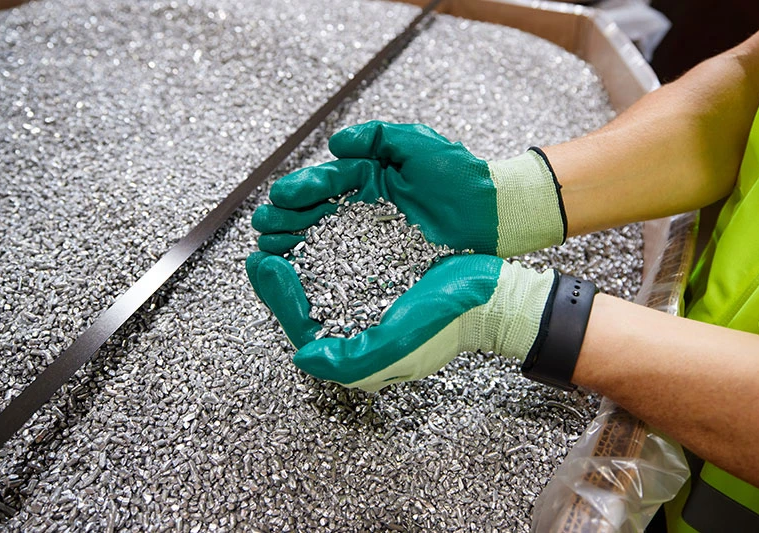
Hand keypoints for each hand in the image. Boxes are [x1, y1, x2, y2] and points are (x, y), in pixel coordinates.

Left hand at [245, 252, 557, 391]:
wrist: (490, 295)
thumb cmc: (447, 323)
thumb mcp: (394, 348)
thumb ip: (346, 362)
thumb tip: (302, 354)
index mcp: (356, 351)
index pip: (301, 325)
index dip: (277, 296)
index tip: (266, 263)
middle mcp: (358, 327)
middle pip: (305, 302)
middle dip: (279, 274)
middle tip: (262, 243)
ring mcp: (371, 302)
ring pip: (319, 278)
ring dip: (297, 252)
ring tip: (282, 228)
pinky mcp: (384, 278)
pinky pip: (343, 262)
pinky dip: (324, 244)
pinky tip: (315, 224)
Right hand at [252, 121, 566, 257]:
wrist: (494, 213)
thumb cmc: (460, 176)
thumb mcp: (419, 144)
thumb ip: (377, 137)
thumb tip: (335, 143)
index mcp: (368, 176)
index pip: (326, 181)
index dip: (302, 189)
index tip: (280, 196)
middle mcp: (364, 206)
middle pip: (316, 211)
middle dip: (287, 218)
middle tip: (265, 225)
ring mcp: (371, 236)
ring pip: (324, 238)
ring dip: (294, 243)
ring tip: (271, 247)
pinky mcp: (383, 262)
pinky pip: (347, 264)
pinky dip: (322, 267)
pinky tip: (300, 272)